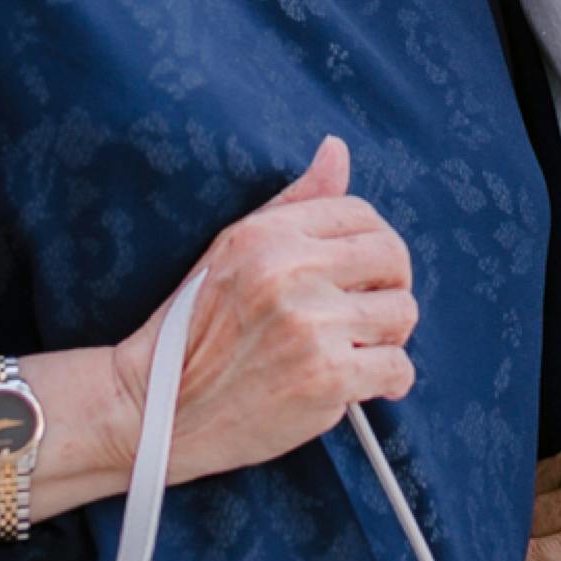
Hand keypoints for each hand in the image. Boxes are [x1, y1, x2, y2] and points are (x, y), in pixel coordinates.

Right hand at [123, 137, 415, 484]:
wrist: (159, 411)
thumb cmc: (195, 331)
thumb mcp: (232, 249)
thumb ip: (293, 203)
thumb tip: (337, 148)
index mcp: (267, 235)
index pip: (360, 213)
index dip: (372, 245)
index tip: (361, 275)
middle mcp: (290, 271)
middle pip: (393, 259)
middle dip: (389, 287)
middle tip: (366, 314)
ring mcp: (311, 325)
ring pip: (401, 313)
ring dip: (387, 337)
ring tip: (354, 350)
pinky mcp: (326, 378)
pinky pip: (398, 368)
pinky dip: (388, 381)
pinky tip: (360, 385)